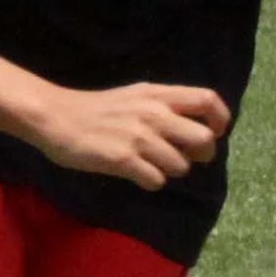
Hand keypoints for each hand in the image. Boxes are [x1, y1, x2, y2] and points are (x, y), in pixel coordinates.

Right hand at [36, 82, 229, 190]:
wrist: (55, 117)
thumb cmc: (96, 109)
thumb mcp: (134, 96)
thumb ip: (163, 107)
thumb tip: (192, 131)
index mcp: (157, 95)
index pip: (208, 100)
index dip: (220, 120)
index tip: (214, 133)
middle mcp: (153, 113)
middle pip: (204, 138)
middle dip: (201, 154)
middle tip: (185, 158)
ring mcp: (138, 137)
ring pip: (181, 165)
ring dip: (171, 171)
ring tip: (152, 165)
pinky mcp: (122, 159)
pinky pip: (156, 180)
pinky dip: (150, 181)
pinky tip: (135, 174)